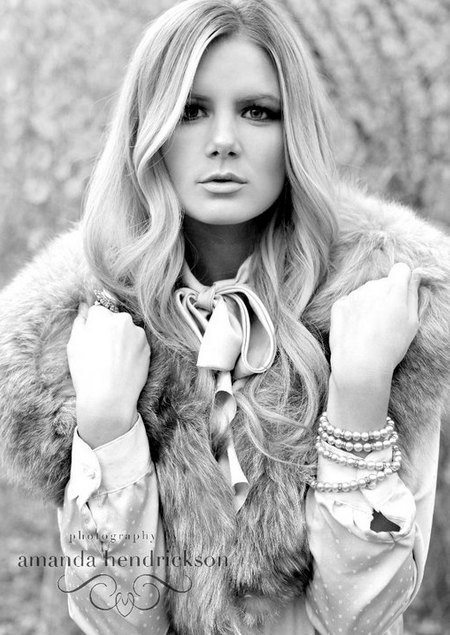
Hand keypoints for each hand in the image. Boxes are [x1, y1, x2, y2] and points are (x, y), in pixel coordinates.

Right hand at [67, 303, 150, 447]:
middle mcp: (123, 319)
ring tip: (113, 361)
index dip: (92, 326)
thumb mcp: (74, 345)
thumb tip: (84, 306)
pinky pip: (136, 343)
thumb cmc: (87, 372)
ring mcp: (138, 333)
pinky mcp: (148, 347)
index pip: (97, 310)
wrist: (109, 398)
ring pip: (126, 331)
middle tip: (101, 353)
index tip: (91, 341)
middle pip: (113, 318)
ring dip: (121, 339)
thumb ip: (80, 321)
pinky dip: (131, 350)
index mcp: (103, 315)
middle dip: (108, 330)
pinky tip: (123, 365)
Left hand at [329, 263, 419, 388]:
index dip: (403, 281)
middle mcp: (372, 286)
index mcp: (394, 289)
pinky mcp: (339, 304)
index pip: (401, 269)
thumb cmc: (390, 346)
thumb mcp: (412, 323)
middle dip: (385, 296)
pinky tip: (357, 330)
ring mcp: (354, 294)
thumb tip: (411, 281)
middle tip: (386, 321)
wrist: (359, 363)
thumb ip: (412, 296)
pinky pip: (351, 302)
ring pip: (365, 293)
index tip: (401, 296)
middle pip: (382, 283)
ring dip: (369, 304)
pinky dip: (354, 312)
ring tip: (370, 329)